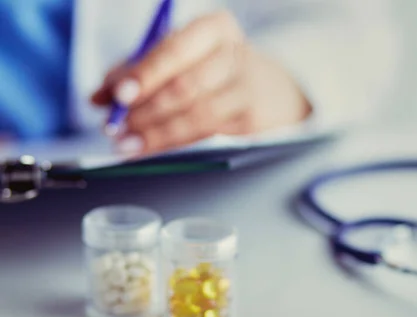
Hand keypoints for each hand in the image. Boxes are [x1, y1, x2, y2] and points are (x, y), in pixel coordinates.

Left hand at [91, 10, 311, 155]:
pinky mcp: (251, 121)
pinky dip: (173, 143)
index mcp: (215, 29)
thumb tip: (100, 96)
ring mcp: (247, 90)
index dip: (145, 73)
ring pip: (196, 115)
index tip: (117, 94)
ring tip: (126, 142)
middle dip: (144, 109)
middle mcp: (235, 55)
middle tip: (114, 125)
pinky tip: (149, 148)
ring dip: (156, 132)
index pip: (175, 49)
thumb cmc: (218, 69)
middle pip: (185, 85)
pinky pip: (206, 134)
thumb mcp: (185, 57)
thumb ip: (141, 70)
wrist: (276, 91)